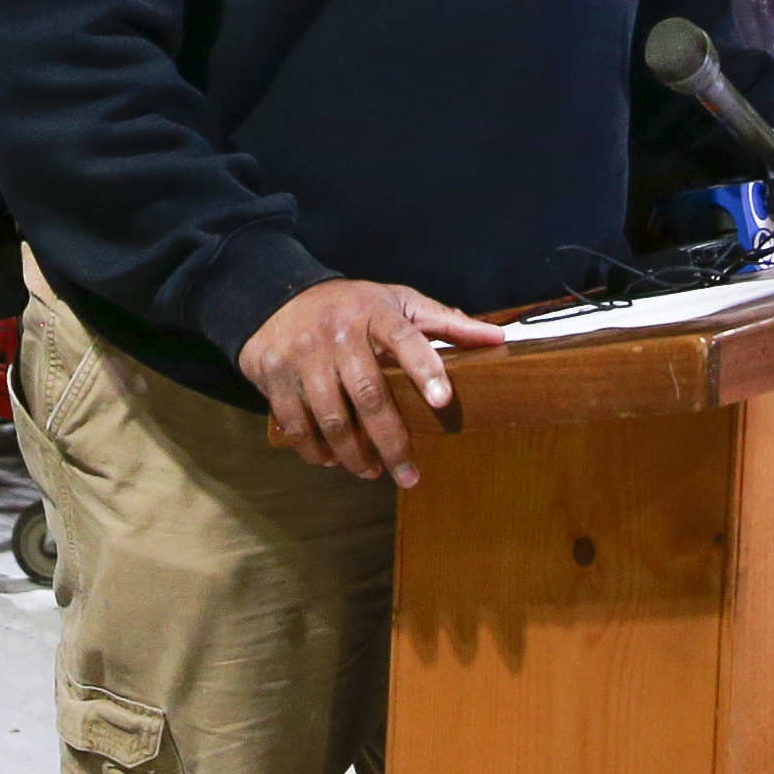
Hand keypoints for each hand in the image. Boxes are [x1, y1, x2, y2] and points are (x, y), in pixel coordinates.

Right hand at [237, 279, 509, 487]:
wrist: (278, 296)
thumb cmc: (352, 305)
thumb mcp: (398, 302)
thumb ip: (445, 323)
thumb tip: (497, 338)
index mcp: (375, 312)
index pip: (404, 339)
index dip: (425, 369)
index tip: (443, 401)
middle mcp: (337, 333)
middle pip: (368, 394)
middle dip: (391, 442)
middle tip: (409, 476)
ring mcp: (303, 356)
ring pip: (332, 417)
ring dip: (354, 454)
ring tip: (372, 472)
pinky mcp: (275, 376)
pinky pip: (296, 424)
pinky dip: (316, 450)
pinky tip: (334, 461)